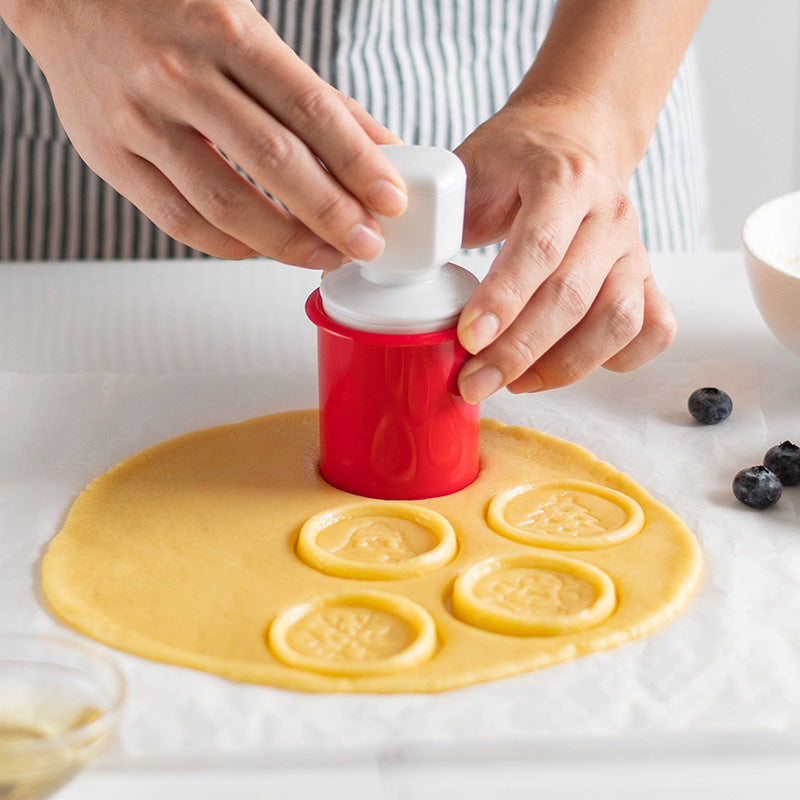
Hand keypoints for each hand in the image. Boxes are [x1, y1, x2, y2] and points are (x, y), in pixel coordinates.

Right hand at [8, 0, 406, 262]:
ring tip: (325, 256)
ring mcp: (140, 119)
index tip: (391, 201)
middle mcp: (180, 75)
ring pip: (226, 204)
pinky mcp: (110, 157)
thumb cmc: (170, 12)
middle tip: (367, 242)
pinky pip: (180, 222)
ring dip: (286, 243)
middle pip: (274, 163)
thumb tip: (378, 149)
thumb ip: (313, 95)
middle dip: (333, 214)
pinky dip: (231, 246)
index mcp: (226, 32)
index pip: (311, 110)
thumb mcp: (249, 31)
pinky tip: (265, 250)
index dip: (359, 163)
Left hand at [454, 100, 675, 401]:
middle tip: (474, 382)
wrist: (574, 136)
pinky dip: (618, 359)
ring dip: (563, 366)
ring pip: (619, 321)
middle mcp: (610, 213)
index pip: (538, 247)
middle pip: (573, 296)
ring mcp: (635, 248)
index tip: (468, 338)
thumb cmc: (514, 158)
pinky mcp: (647, 276)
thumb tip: (389, 258)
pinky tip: (570, 365)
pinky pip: (653, 329)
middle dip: (519, 351)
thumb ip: (442, 213)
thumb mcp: (470, 167)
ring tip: (513, 383)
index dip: (503, 300)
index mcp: (563, 177)